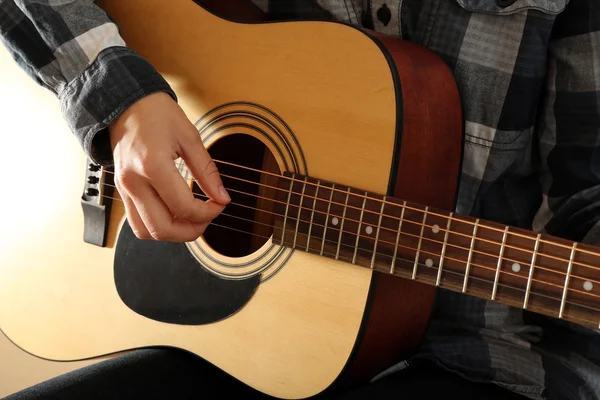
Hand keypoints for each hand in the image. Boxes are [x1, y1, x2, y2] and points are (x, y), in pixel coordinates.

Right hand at [108, 92, 229, 241]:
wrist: (124, 103)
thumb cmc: (156, 113)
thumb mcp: (189, 137)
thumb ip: (207, 171)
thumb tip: (222, 197)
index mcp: (152, 166)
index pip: (184, 207)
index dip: (208, 212)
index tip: (220, 203)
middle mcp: (134, 182)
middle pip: (163, 229)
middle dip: (191, 231)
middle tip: (208, 218)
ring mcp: (124, 189)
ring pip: (147, 232)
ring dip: (173, 233)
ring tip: (192, 219)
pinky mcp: (121, 191)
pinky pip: (137, 222)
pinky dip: (158, 225)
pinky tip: (174, 213)